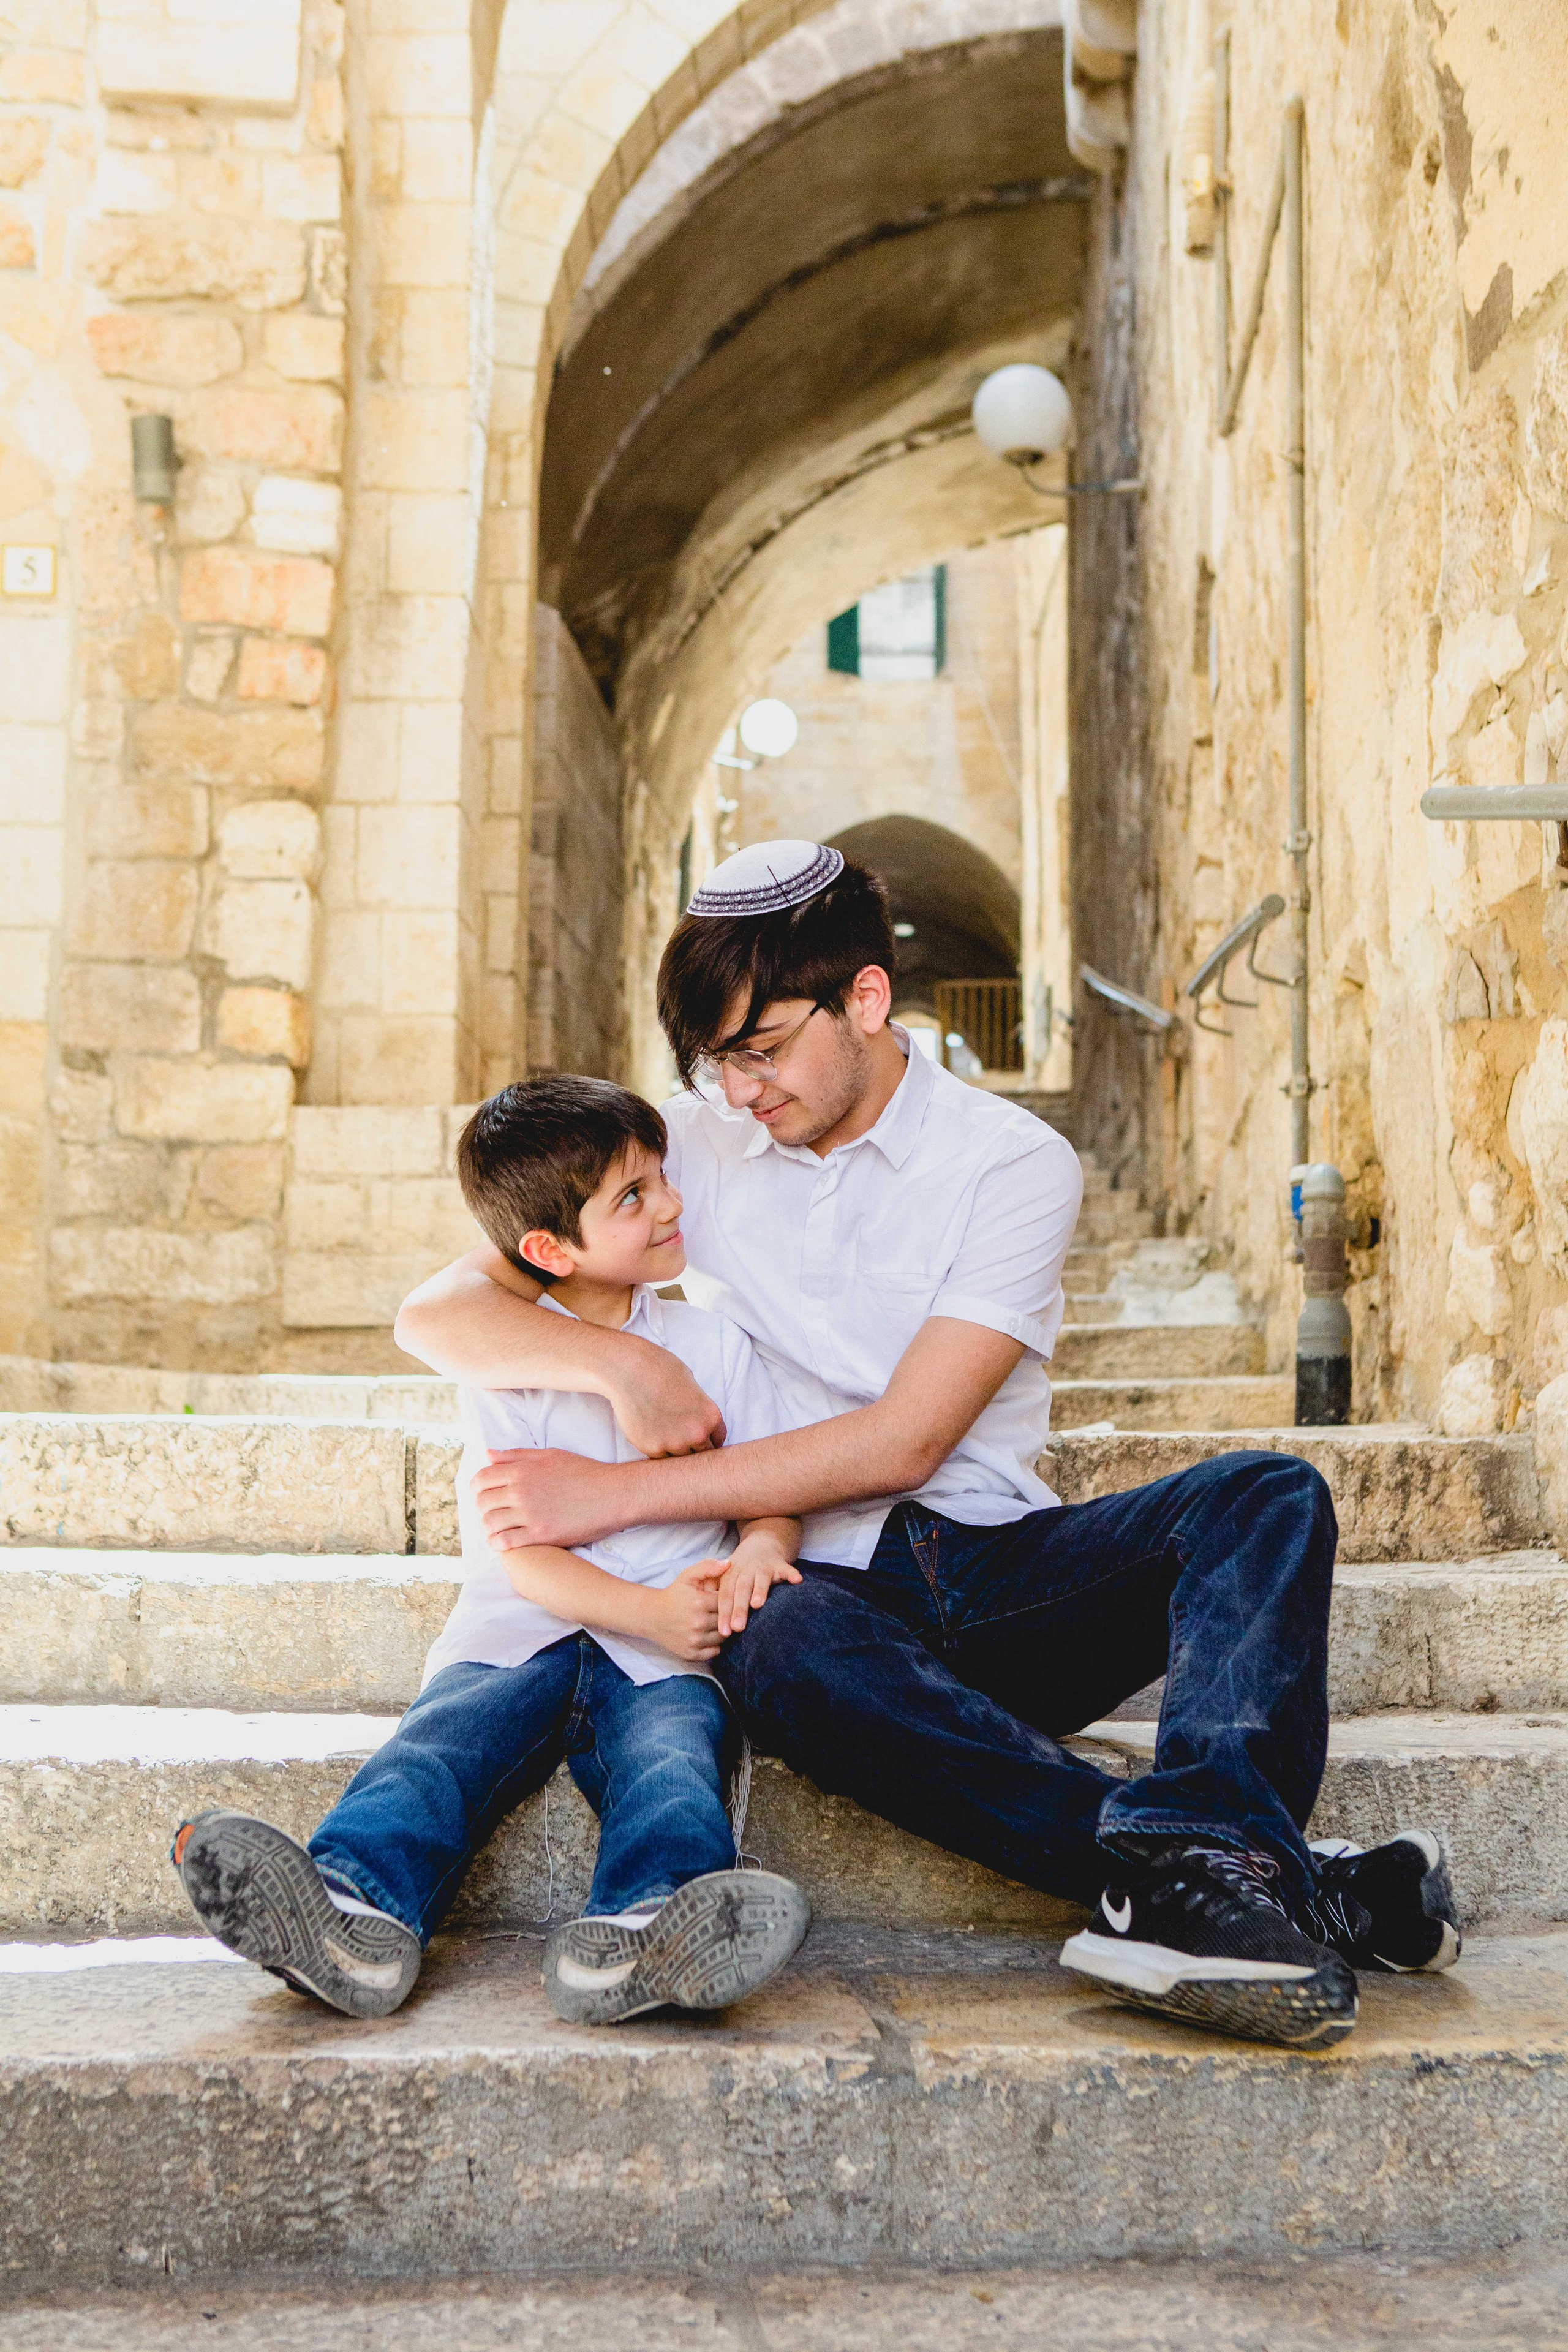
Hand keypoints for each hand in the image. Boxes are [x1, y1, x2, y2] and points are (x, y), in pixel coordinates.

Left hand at [473, 1448, 620, 1550]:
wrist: (611, 1495)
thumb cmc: (583, 1472)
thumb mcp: (549, 1455)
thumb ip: (516, 1455)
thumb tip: (488, 1455)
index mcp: (522, 1470)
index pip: (482, 1479)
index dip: (477, 1487)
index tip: (483, 1493)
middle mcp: (521, 1491)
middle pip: (483, 1503)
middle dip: (483, 1508)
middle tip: (491, 1512)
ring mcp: (529, 1515)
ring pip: (490, 1524)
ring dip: (488, 1527)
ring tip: (495, 1528)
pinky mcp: (540, 1535)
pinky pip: (506, 1543)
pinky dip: (497, 1544)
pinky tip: (501, 1542)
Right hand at [607, 1342, 726, 1458]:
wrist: (630, 1370)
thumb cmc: (661, 1370)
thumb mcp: (691, 1385)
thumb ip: (698, 1409)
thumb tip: (697, 1422)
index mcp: (711, 1417)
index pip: (718, 1440)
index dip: (708, 1438)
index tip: (700, 1437)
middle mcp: (696, 1433)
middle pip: (702, 1454)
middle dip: (693, 1446)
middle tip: (681, 1437)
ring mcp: (674, 1444)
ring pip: (681, 1459)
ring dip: (675, 1450)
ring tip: (664, 1433)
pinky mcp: (652, 1448)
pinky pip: (660, 1457)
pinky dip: (657, 1448)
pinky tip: (651, 1432)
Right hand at [650, 1561, 726, 1662]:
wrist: (652, 1616)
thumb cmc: (674, 1594)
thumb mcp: (688, 1576)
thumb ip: (708, 1567)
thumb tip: (729, 1564)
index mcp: (699, 1603)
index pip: (727, 1603)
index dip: (726, 1600)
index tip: (719, 1599)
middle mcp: (697, 1623)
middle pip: (726, 1621)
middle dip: (725, 1616)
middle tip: (717, 1612)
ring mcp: (694, 1640)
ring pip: (723, 1637)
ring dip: (722, 1631)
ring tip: (713, 1622)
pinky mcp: (691, 1654)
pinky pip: (714, 1652)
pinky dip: (714, 1646)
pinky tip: (707, 1635)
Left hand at [716, 1540, 801, 1637]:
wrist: (762, 1544)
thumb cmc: (742, 1570)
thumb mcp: (726, 1577)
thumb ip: (717, 1593)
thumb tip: (709, 1618)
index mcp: (731, 1574)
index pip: (725, 1595)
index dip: (724, 1613)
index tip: (724, 1631)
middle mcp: (746, 1569)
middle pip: (741, 1589)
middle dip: (739, 1608)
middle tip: (738, 1627)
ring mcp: (764, 1566)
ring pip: (761, 1578)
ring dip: (759, 1590)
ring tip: (757, 1605)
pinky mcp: (780, 1564)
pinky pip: (787, 1569)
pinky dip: (791, 1574)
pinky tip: (797, 1581)